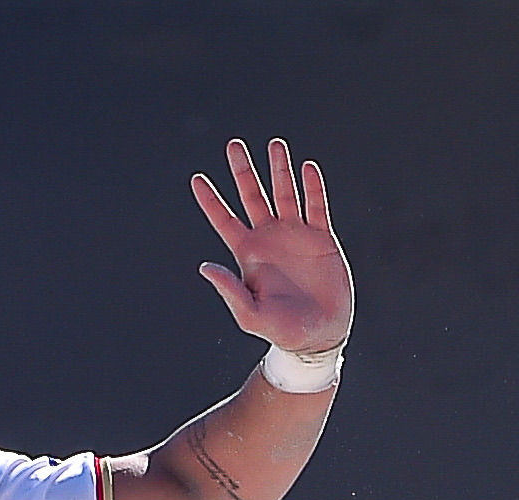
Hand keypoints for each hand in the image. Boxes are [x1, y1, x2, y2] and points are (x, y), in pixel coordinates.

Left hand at [194, 138, 351, 356]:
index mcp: (248, 254)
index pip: (225, 220)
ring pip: (285, 193)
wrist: (319, 336)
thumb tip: (204, 267)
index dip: (210, 200)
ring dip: (279, 170)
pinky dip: (312, 188)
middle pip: (252, 196)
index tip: (196, 179)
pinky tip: (307, 168)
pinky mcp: (321, 238)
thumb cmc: (282, 330)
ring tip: (275, 145)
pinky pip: (316, 206)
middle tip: (233, 145)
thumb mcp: (251, 316)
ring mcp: (296, 234)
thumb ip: (229, 291)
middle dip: (243, 171)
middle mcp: (269, 238)